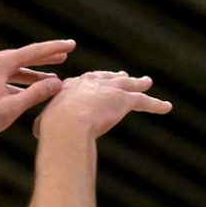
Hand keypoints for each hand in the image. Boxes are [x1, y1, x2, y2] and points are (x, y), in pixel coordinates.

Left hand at [0, 39, 76, 143]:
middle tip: (64, 55)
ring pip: (13, 68)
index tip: (70, 45)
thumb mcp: (12, 107)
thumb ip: (36, 93)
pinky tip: (28, 89)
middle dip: (44, 58)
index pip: (32, 52)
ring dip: (32, 73)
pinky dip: (18, 81)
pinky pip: (3, 75)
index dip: (53, 49)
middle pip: (23, 57)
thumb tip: (57, 83)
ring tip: (50, 77)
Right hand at [35, 69, 172, 139]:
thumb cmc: (52, 128)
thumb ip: (43, 124)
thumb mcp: (43, 124)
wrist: (67, 124)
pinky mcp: (123, 99)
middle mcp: (90, 83)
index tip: (95, 81)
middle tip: (124, 75)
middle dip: (115, 76)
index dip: (91, 82)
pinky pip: (144, 101)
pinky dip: (156, 105)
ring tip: (147, 82)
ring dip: (139, 83)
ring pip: (128, 85)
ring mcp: (108, 89)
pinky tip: (167, 108)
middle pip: (107, 77)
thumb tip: (38, 131)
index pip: (84, 82)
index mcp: (70, 87)